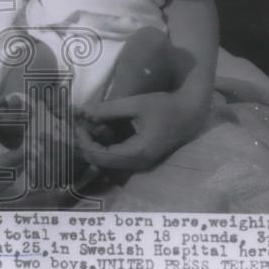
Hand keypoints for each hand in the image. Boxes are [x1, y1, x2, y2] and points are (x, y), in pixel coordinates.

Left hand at [74, 91, 206, 171]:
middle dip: (88, 145)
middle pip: (103, 163)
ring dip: (97, 145)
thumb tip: (85, 112)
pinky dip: (107, 146)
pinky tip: (103, 130)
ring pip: (110, 162)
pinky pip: (118, 157)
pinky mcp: (142, 158)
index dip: (85, 143)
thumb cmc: (165, 106)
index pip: (101, 157)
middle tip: (80, 126)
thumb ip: (110, 109)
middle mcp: (138, 164)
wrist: (191, 113)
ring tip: (90, 126)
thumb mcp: (136, 104)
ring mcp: (141, 163)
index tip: (77, 126)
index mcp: (137, 153)